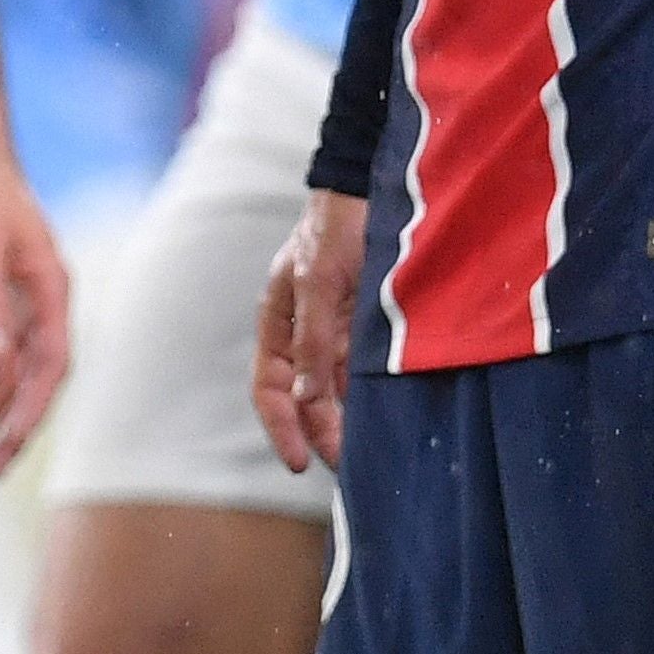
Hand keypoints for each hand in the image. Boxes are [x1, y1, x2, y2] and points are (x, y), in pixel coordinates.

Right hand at [254, 189, 364, 475]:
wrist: (369, 189)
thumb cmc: (335, 229)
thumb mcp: (317, 283)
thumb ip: (313, 341)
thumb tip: (308, 398)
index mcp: (277, 324)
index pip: (271, 390)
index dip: (283, 428)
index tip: (301, 463)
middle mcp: (301, 334)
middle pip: (304, 398)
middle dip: (320, 432)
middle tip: (346, 465)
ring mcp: (332, 331)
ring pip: (334, 390)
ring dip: (345, 418)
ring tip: (367, 448)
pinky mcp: (361, 326)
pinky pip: (360, 371)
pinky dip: (367, 395)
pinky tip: (383, 413)